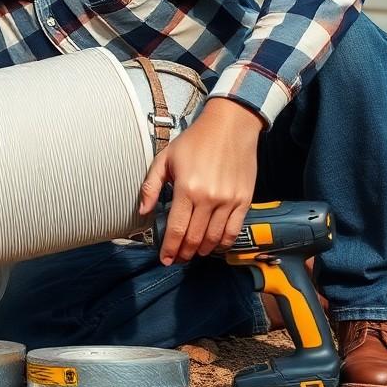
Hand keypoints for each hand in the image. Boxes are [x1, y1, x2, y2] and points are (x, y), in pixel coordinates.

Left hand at [138, 98, 262, 264]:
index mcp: (186, 189)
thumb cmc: (195, 141)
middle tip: (177, 258)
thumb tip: (143, 212)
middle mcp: (209, 198)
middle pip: (195, 239)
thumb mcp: (165, 158)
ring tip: (193, 253)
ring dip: (202, 251)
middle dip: (183, 254)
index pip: (176, 230)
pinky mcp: (244, 200)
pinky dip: (222, 243)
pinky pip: (233, 231)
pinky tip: (214, 245)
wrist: (230, 126)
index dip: (169, 249)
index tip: (165, 259)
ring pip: (214, 239)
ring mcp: (229, 201)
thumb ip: (150, 186)